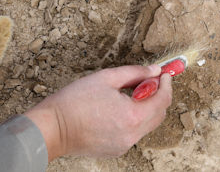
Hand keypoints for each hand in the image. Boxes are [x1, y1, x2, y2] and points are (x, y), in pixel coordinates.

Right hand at [25, 65, 171, 159]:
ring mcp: (125, 145)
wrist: (53, 128)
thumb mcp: (107, 78)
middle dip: (159, 95)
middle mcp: (132, 134)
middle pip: (159, 114)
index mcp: (132, 116)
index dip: (166, 84)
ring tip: (130, 94)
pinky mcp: (116, 150)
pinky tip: (119, 109)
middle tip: (149, 81)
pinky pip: (134, 132)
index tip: (165, 74)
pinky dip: (135, 119)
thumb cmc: (75, 101)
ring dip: (147, 107)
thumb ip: (135, 73)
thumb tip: (154, 70)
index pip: (163, 100)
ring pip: (147, 124)